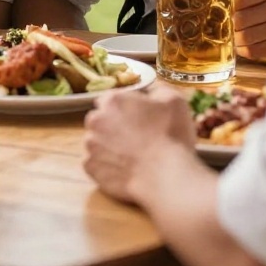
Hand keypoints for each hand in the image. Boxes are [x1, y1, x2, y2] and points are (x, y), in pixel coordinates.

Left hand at [84, 87, 193, 203]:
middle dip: (112, 125)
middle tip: (134, 137)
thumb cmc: (171, 135)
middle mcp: (96, 120)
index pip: (110, 99)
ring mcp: (91, 145)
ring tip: (129, 155)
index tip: (136, 118)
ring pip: (96, 141)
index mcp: (113, 100)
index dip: (123, 108)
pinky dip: (106, 166)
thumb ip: (157, 89)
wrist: (166, 176)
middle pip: (100, 119)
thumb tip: (151, 92)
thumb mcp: (174, 100)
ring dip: (108, 145)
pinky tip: (123, 169)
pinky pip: (96, 163)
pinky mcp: (91, 168)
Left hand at [234, 0, 265, 61]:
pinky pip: (252, 50)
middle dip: (233, 24)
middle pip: (241, 18)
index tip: (233, 9)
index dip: (233, 5)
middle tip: (233, 25)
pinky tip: (243, 45)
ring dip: (236, 38)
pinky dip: (242, 49)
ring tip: (237, 35)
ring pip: (245, 36)